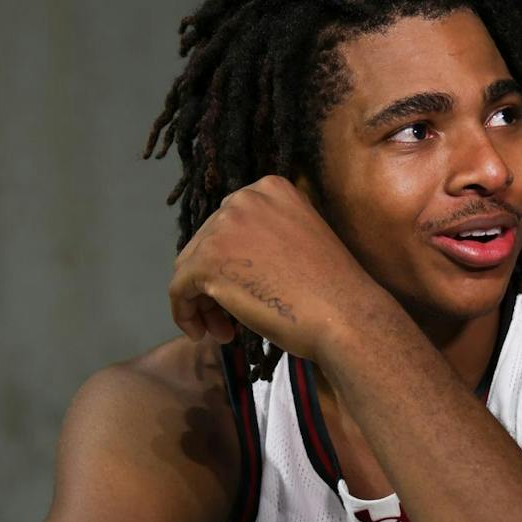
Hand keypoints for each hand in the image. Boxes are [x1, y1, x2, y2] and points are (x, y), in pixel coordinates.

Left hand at [167, 176, 391, 361]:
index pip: (230, 224)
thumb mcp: (300, 240)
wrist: (343, 314)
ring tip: (222, 330)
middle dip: (214, 283)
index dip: (230, 261)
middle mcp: (244, 198)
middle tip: (230, 319)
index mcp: (271, 188)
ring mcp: (223, 227)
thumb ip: (266, 237)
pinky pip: (179, 289)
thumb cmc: (333, 288)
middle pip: (207, 243)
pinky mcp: (207, 261)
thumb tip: (233, 260)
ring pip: (190, 266)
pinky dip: (185, 313)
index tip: (244, 289)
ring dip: (202, 301)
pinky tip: (202, 333)